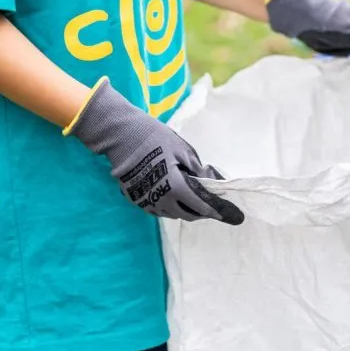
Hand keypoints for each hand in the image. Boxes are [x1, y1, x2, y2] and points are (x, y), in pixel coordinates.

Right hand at [65, 79, 243, 225]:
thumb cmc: (155, 138)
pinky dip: (169, 205)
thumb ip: (197, 168)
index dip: (216, 211)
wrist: (122, 136)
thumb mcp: (182, 149)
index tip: (227, 215)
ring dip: (184, 208)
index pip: (201, 207)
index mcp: (176, 188)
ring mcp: (147, 203)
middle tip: (210, 203)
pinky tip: (172, 194)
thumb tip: (210, 180)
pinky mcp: (136, 200)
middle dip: (201, 211)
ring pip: (172, 213)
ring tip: (191, 196)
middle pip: (187, 214)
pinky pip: (158, 209)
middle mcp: (162, 201)